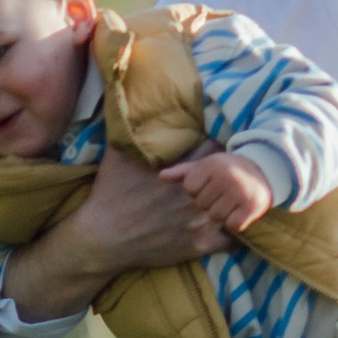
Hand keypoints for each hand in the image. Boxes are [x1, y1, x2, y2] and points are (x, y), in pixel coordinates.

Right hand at [2, 144, 219, 317]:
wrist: (103, 237)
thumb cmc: (110, 193)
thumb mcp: (118, 153)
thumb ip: (130, 126)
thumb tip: (125, 93)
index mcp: (181, 170)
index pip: (216, 151)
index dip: (217, 151)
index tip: (215, 152)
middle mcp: (194, 195)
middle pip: (230, 179)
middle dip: (229, 176)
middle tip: (229, 175)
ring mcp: (199, 221)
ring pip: (234, 207)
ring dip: (234, 201)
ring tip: (233, 197)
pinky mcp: (199, 244)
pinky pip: (232, 237)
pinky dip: (233, 229)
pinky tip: (229, 222)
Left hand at [164, 147, 274, 237]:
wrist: (262, 171)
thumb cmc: (225, 170)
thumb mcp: (204, 166)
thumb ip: (182, 172)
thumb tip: (161, 176)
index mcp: (212, 165)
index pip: (190, 188)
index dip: (196, 190)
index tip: (206, 186)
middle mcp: (227, 177)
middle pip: (202, 204)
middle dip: (207, 203)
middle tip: (219, 195)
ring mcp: (240, 192)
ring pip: (216, 216)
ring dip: (220, 214)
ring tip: (227, 203)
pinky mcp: (252, 207)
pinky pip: (233, 225)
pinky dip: (234, 222)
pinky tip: (237, 212)